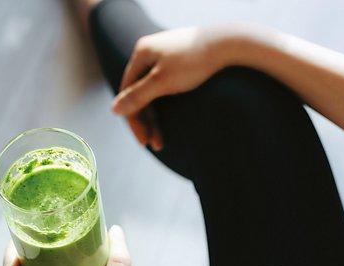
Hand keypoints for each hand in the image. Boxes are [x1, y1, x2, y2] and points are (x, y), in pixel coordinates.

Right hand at [112, 25, 243, 149]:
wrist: (229, 44)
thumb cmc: (194, 62)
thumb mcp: (162, 82)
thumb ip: (138, 96)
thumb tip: (114, 110)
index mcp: (141, 52)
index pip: (127, 90)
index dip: (133, 117)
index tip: (143, 140)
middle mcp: (150, 52)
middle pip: (140, 93)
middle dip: (146, 121)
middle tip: (154, 144)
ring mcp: (165, 56)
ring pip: (153, 92)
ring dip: (156, 117)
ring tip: (162, 140)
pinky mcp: (180, 61)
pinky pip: (165, 87)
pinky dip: (166, 105)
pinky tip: (171, 121)